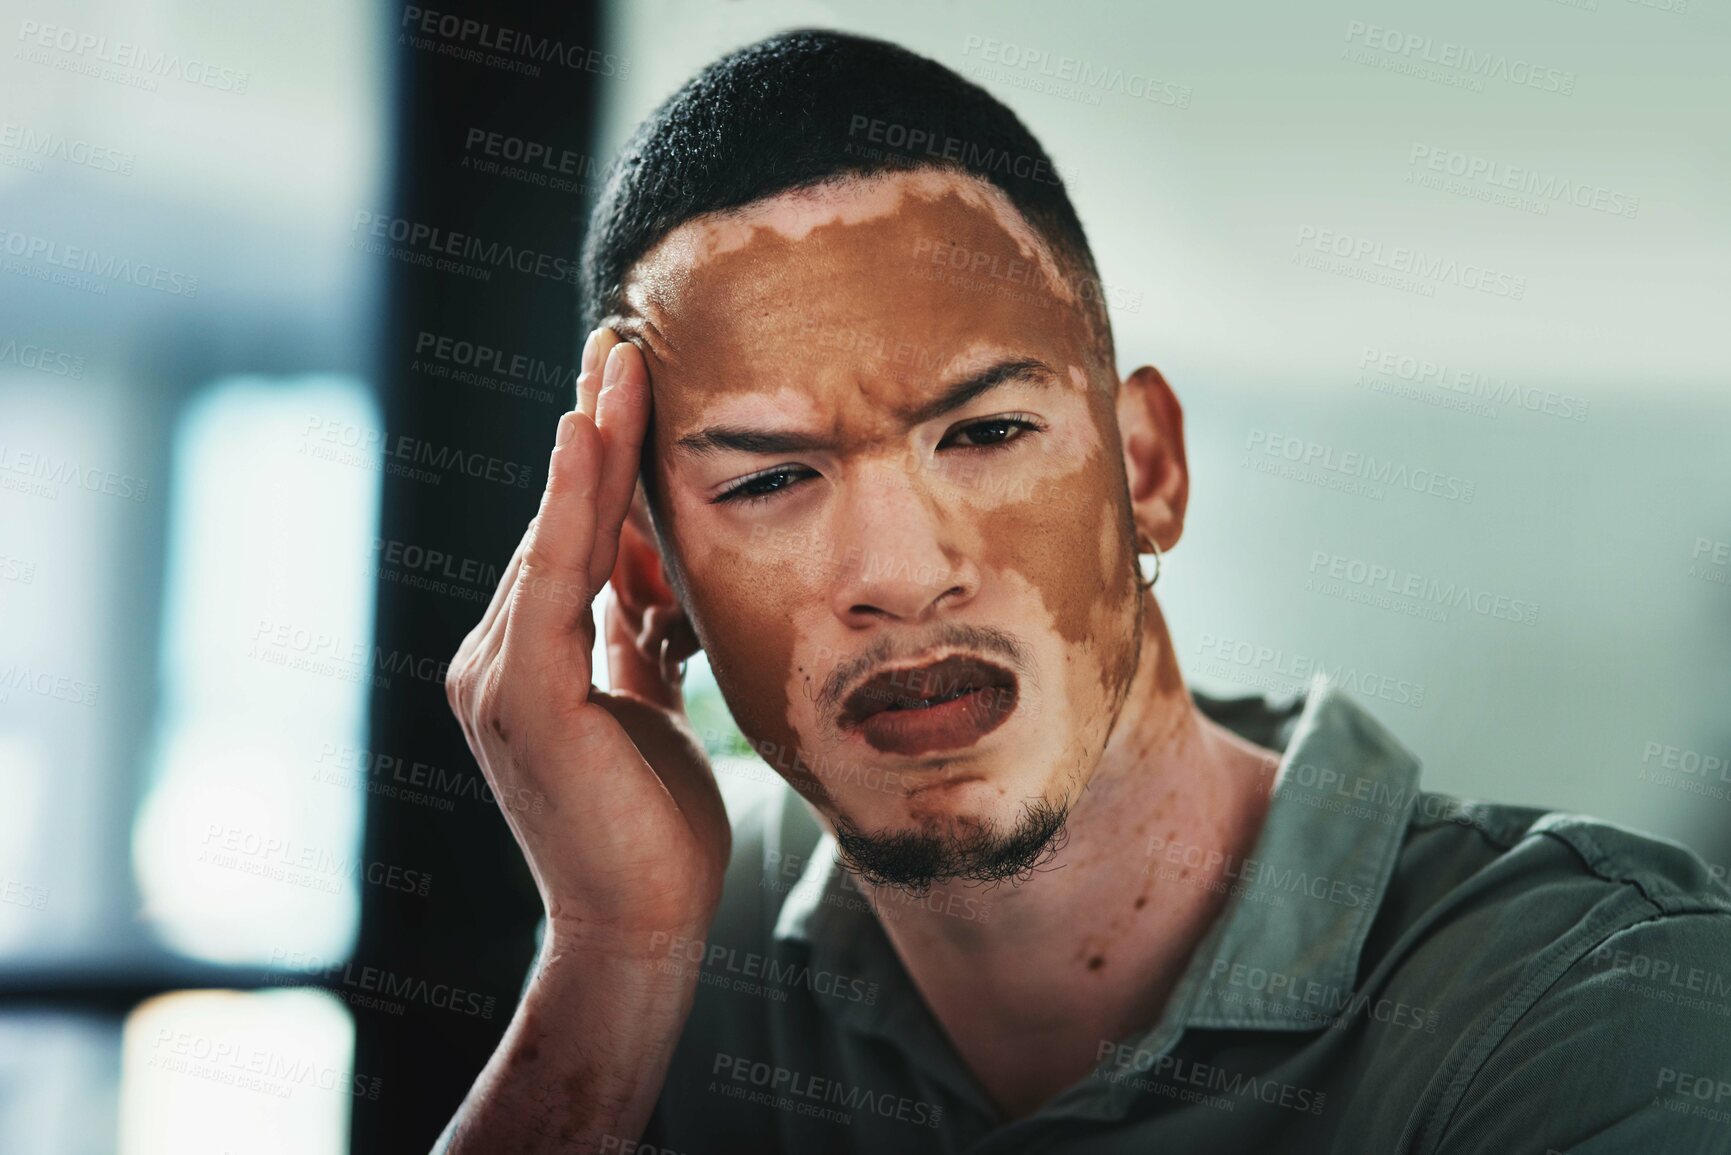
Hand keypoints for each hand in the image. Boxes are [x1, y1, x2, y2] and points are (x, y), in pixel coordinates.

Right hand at [445, 329, 729, 952]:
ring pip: (556, 536)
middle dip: (596, 430)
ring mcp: (498, 672)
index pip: (571, 540)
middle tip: (623, 338)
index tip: (629, 381)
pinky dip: (568, 503)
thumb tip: (653, 577)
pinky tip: (585, 433)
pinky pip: (553, 579)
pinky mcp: (521, 693)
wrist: (640, 921)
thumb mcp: (648, 705)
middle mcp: (498, 655)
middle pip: (559, 522)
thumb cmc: (653, 823)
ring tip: (620, 359)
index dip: (599, 460)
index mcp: (528, 658)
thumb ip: (636, 640)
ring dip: (592, 443)